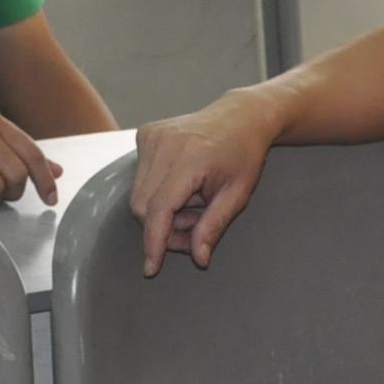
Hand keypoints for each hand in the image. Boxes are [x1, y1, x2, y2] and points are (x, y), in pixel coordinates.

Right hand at [129, 95, 278, 274]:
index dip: (154, 241)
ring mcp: (152, 136)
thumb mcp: (238, 195)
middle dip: (163, 229)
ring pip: (139, 195)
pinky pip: (140, 178)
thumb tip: (198, 259)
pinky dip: (157, 193)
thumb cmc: (244, 155)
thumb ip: (214, 227)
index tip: (151, 268)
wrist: (241, 116)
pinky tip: (182, 189)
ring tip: (192, 207)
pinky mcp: (145, 134)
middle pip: (143, 206)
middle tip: (193, 232)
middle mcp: (165, 144)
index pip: (160, 209)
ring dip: (161, 212)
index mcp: (191, 158)